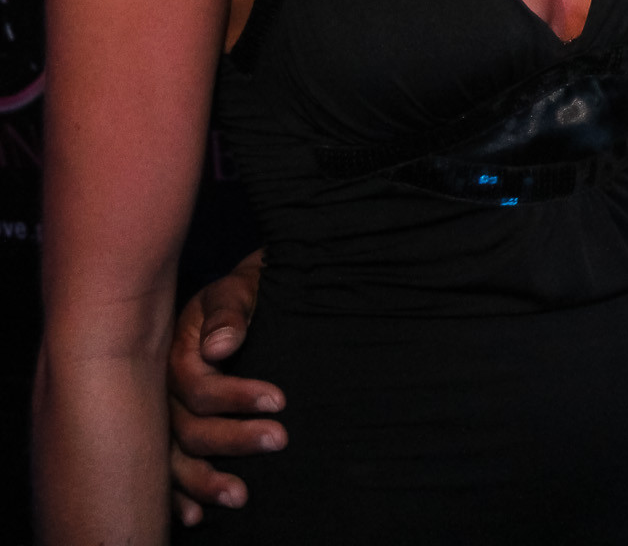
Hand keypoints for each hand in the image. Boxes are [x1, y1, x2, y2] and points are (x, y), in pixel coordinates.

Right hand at [167, 250, 283, 525]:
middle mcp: (164, 394)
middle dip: (233, 439)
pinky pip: (166, 474)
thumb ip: (229, 313)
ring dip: (204, 481)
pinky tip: (194, 519)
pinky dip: (178, 498)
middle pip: (188, 429)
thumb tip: (219, 347)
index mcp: (175, 358)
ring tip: (241, 496)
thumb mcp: (236, 291)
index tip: (280, 401)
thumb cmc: (240, 296)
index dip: (238, 396)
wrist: (238, 299)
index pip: (199, 388)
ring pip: (175, 459)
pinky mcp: (171, 439)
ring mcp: (164, 420)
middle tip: (278, 440)